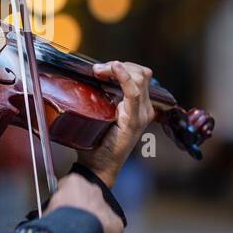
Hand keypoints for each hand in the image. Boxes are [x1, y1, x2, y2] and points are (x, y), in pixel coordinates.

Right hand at [46, 172, 124, 232]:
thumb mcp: (46, 210)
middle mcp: (93, 189)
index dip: (63, 202)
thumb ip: (51, 209)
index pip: (67, 188)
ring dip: (92, 223)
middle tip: (71, 226)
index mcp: (74, 182)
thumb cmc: (58, 220)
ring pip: (99, 214)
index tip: (59, 212)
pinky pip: (109, 228)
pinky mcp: (116, 222)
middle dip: (80, 211)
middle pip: (86, 199)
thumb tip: (49, 219)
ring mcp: (106, 205)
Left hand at [76, 60, 154, 188]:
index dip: (121, 66)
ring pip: (139, 78)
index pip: (139, 75)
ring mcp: (142, 114)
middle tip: (97, 70)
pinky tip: (115, 68)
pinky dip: (124, 77)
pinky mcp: (134, 121)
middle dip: (119, 65)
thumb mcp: (100, 113)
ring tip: (99, 72)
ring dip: (118, 69)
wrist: (97, 166)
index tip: (99, 68)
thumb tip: (88, 76)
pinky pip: (134, 92)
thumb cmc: (95, 141)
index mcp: (138, 106)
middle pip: (141, 73)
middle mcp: (144, 109)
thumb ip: (101, 97)